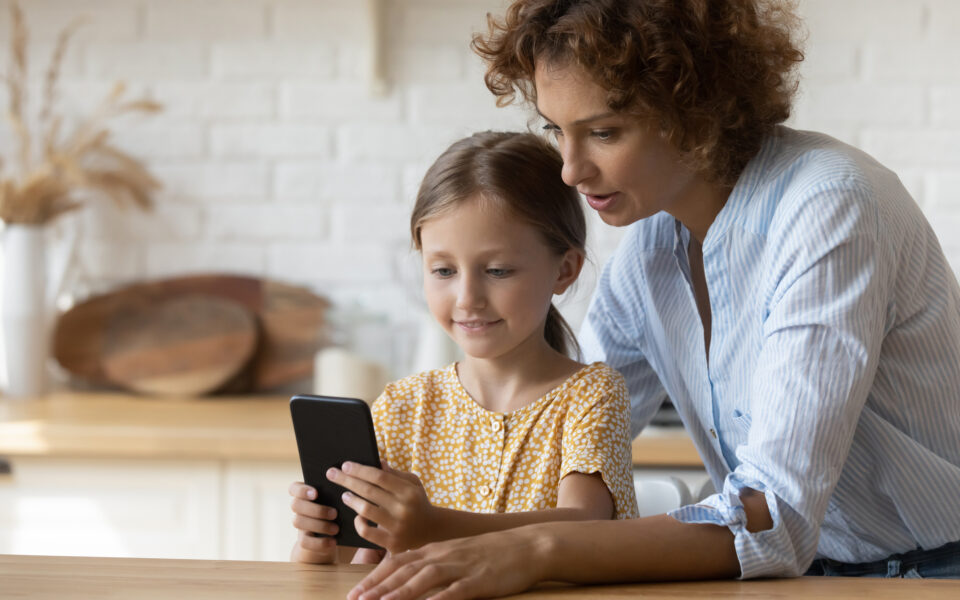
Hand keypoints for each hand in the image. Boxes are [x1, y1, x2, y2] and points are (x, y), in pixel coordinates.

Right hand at [288, 481, 338, 563]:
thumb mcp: (340, 503)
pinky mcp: (303, 540)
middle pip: (295, 504)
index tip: (315, 493)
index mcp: (305, 493)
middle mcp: (299, 507)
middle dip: (316, 509)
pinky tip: (333, 542)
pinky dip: (320, 542)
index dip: (302, 490)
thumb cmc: (340, 512)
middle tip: (335, 514)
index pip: (294, 488)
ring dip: (319, 525)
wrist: (335, 536)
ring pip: (298, 522)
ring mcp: (300, 524)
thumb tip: (346, 493)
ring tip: (336, 529)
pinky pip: (304, 541)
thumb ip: (338, 496)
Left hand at [327, 460, 438, 553]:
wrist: (431, 530)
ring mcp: (397, 527)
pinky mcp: (391, 543)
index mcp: (409, 491)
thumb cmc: (417, 502)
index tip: (345, 465)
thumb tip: (377, 462)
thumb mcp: (412, 484)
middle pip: (368, 491)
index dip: (360, 470)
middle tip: (332, 474)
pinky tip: (356, 516)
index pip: (379, 476)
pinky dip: (358, 523)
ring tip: (344, 495)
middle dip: (347, 480)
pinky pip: (366, 532)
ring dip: (351, 500)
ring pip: (365, 510)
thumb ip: (395, 474)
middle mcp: (403, 509)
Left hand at [347, 526, 548, 599]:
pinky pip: (454, 592)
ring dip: (398, 593)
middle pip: (403, 571)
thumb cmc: (489, 553)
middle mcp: (442, 556)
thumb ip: (432, 564)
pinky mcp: (478, 581)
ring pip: (423, 579)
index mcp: (435, 549)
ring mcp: (460, 567)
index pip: (397, 562)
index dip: (373, 577)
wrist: (526, 546)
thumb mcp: (455, 554)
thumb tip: (407, 579)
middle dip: (377, 587)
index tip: (354, 593)